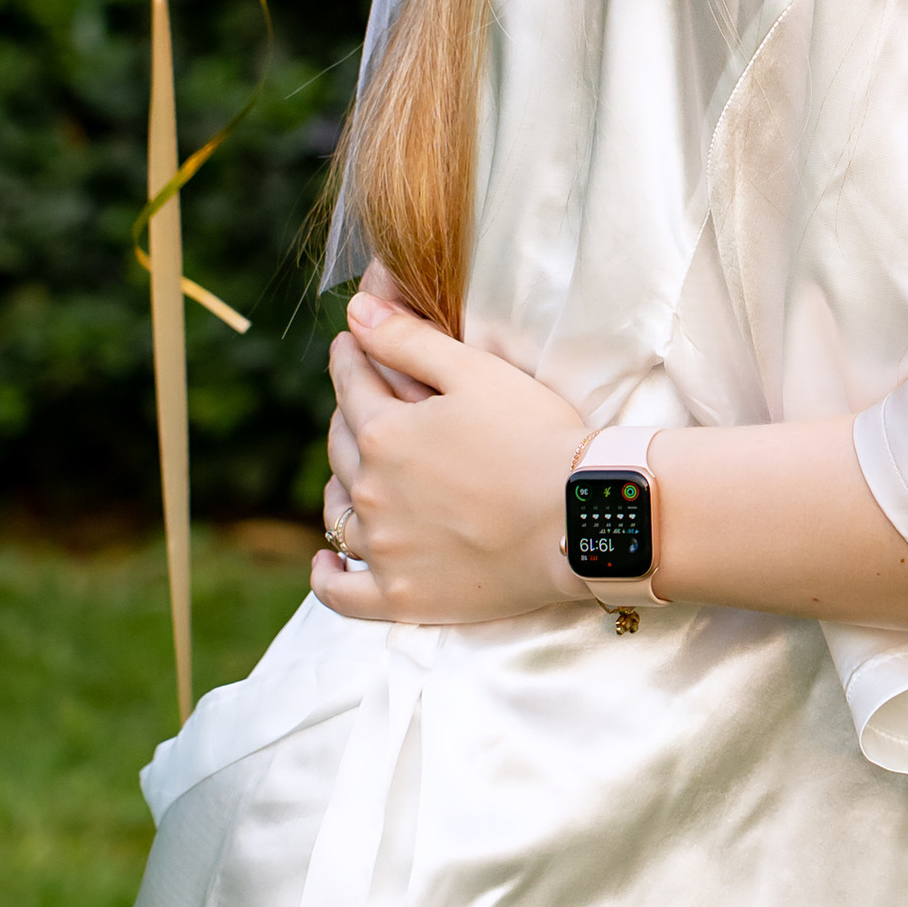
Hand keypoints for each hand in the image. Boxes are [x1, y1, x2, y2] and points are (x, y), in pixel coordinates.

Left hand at [311, 289, 589, 627]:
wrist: (580, 518)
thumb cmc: (537, 437)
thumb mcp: (477, 371)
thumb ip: (408, 340)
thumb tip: (353, 310)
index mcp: (385, 433)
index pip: (351, 385)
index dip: (350, 357)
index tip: (350, 343)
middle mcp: (371, 492)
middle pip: (340, 445)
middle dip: (348, 413)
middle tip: (363, 400)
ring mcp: (383, 549)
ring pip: (337, 510)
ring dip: (339, 483)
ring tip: (352, 471)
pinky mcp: (402, 595)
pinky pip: (342, 593)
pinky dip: (327, 575)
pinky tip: (327, 560)